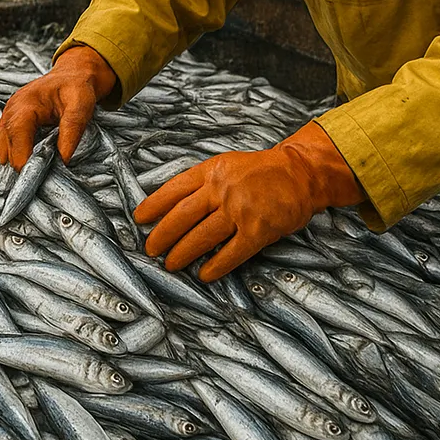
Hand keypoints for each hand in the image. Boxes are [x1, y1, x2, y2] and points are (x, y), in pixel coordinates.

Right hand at [0, 45, 116, 169]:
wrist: (73, 75)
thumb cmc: (77, 87)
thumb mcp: (81, 105)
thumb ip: (72, 130)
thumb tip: (63, 160)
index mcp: (27, 102)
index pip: (17, 133)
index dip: (22, 157)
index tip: (32, 178)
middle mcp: (12, 108)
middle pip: (6, 143)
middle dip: (18, 164)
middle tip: (34, 184)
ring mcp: (8, 115)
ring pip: (3, 146)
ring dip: (14, 162)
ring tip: (29, 180)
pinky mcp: (11, 122)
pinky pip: (7, 143)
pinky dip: (14, 156)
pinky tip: (26, 168)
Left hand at [134, 121, 364, 281]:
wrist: (299, 173)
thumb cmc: (259, 171)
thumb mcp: (226, 165)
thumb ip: (202, 182)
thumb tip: (171, 205)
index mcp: (211, 171)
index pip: (174, 189)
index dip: (154, 205)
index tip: (139, 219)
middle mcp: (222, 189)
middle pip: (182, 216)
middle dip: (162, 235)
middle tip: (150, 249)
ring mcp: (240, 210)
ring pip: (202, 237)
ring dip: (182, 253)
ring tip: (170, 264)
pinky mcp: (258, 230)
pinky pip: (231, 253)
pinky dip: (216, 266)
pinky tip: (204, 275)